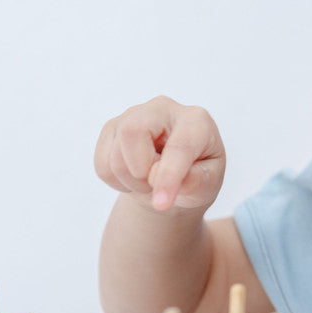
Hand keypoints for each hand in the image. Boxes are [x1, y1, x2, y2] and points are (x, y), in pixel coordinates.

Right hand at [94, 96, 225, 211]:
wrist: (175, 177)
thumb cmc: (198, 176)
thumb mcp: (209, 184)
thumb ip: (195, 181)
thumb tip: (163, 179)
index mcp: (196, 120)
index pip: (178, 146)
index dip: (168, 177)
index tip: (162, 203)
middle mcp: (163, 109)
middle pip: (133, 130)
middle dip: (140, 170)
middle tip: (155, 184)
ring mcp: (133, 115)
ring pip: (115, 156)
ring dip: (132, 182)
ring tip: (151, 181)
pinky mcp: (112, 129)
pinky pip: (102, 166)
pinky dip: (117, 182)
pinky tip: (135, 176)